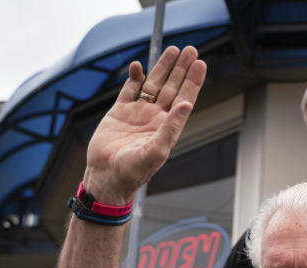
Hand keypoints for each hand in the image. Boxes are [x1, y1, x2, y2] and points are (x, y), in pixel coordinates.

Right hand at [82, 46, 206, 204]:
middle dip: (181, 69)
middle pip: (172, 87)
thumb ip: (170, 128)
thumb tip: (186, 105)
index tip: (200, 63)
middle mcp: (155, 118)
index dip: (192, 81)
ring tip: (173, 50)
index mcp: (167, 127)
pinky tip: (140, 66)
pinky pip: (129, 90)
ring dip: (163, 68)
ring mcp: (138, 114)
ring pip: (152, 85)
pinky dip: (134, 77)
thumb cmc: (133, 171)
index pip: (184, 99)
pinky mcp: (119, 112)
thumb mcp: (156, 151)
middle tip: (191, 50)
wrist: (106, 177)